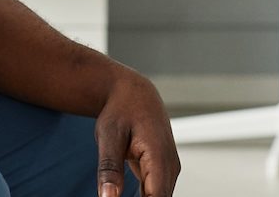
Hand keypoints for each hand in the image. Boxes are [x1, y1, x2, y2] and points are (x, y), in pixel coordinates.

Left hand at [94, 70, 177, 196]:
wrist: (134, 92)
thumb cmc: (121, 109)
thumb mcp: (108, 135)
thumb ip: (109, 167)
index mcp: (159, 155)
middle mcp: (170, 164)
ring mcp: (169, 167)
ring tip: (116, 194)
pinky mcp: (163, 170)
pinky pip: (156, 193)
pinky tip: (120, 196)